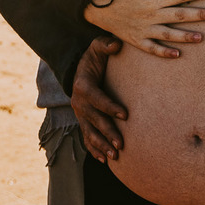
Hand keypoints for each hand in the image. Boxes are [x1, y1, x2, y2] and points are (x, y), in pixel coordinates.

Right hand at [70, 36, 126, 161]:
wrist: (80, 68)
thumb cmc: (93, 57)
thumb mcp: (97, 47)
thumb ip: (106, 44)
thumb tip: (116, 44)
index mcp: (83, 86)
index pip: (97, 99)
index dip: (110, 107)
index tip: (126, 115)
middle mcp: (78, 103)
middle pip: (94, 120)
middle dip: (108, 133)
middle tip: (121, 144)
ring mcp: (80, 114)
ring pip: (89, 133)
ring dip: (101, 145)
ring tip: (114, 156)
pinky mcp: (83, 121)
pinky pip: (86, 137)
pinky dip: (93, 149)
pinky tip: (103, 160)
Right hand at [83, 0, 204, 57]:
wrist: (98, 8)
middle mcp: (151, 13)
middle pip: (179, 14)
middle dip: (198, 15)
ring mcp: (144, 28)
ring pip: (168, 33)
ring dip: (185, 36)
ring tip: (201, 38)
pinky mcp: (136, 40)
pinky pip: (152, 48)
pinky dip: (164, 52)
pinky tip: (177, 55)